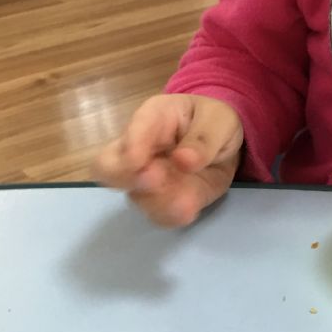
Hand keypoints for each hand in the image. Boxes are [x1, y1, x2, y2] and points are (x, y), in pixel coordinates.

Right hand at [92, 94, 243, 227]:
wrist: (224, 143)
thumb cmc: (215, 121)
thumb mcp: (219, 120)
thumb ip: (204, 138)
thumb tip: (183, 161)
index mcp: (153, 116)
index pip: (132, 130)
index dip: (132, 147)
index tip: (141, 164)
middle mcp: (138, 148)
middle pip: (107, 166)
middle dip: (126, 178)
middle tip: (157, 181)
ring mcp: (144, 178)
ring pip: (133, 196)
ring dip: (156, 202)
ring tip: (185, 199)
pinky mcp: (159, 201)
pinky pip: (156, 215)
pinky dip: (171, 215)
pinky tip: (190, 207)